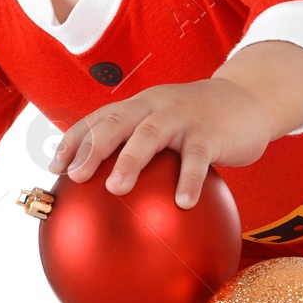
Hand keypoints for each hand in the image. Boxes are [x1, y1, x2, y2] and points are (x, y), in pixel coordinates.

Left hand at [48, 79, 273, 207]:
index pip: (99, 118)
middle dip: (93, 148)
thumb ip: (143, 149)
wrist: (248, 99)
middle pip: (117, 121)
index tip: (54, 166)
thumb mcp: (167, 126)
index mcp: (140, 106)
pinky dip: (188, 179)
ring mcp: (182, 117)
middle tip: (77, 176)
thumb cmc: (199, 121)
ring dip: (130, 161)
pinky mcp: (209, 132)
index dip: (74, 140)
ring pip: (150, 134)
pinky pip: (196, 157)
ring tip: (116, 189)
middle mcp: (155, 106)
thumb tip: (112, 195)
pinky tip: (183, 203)